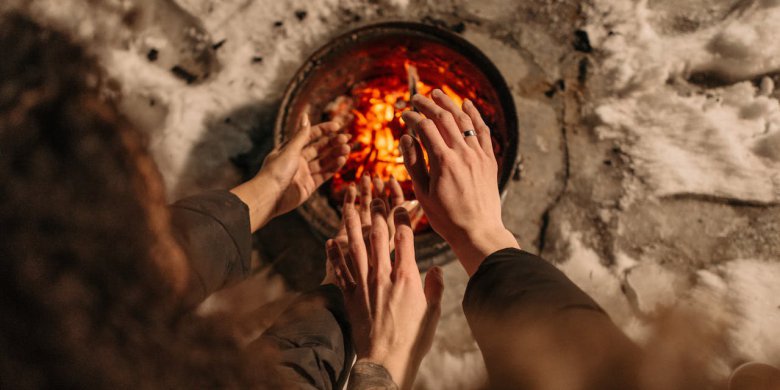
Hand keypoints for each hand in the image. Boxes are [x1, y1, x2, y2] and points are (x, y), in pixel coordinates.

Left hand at [231, 114, 349, 230]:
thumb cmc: (276, 171)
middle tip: (347, 138)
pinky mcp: (309, 186)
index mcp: (291, 149)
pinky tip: (342, 160)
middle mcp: (298, 160)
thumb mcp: (290, 150)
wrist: (270, 196)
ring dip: (336, 155)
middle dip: (333, 143)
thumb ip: (301, 135)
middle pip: (319, 149)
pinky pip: (324, 175)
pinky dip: (333, 168)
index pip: (310, 136)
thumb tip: (306, 116)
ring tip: (347, 149)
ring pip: (324, 162)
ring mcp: (304, 173)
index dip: (323, 130)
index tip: (337, 126)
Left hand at [326, 190, 442, 388]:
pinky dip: (334, 255)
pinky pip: (340, 271)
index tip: (400, 202)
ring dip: (352, 226)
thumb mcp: (432, 312)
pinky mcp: (350, 297)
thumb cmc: (413, 339)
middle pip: (378, 237)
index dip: (402, 217)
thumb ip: (434, 287)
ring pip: (356, 248)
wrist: (386, 360)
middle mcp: (384, 276)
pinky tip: (329, 241)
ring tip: (347, 207)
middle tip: (374, 196)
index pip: (404, 239)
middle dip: (377, 214)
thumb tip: (437, 269)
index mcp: (406, 277)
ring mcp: (365, 285)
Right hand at [400, 90, 518, 274]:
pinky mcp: (489, 160)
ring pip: (463, 120)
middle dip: (427, 104)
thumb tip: (406, 138)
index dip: (412, 118)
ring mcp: (478, 155)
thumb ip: (414, 163)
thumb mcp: (423, 193)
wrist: (478, 232)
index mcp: (443, 162)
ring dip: (449, 104)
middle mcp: (462, 154)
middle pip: (443, 118)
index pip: (424, 128)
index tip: (403, 115)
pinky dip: (474, 115)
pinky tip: (466, 105)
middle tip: (415, 97)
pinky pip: (482, 131)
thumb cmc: (447, 218)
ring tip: (437, 94)